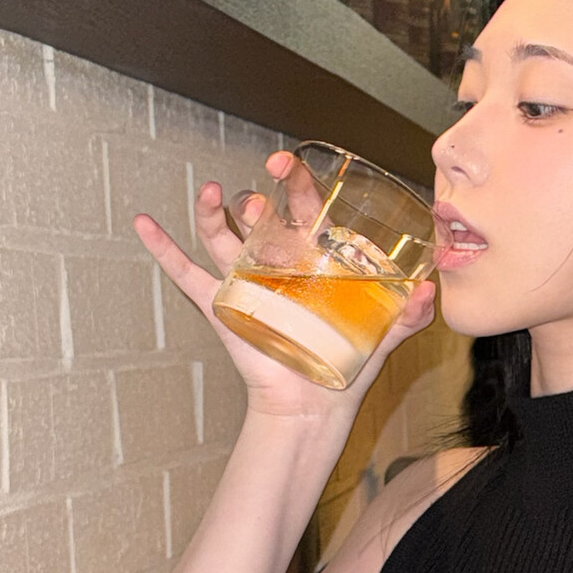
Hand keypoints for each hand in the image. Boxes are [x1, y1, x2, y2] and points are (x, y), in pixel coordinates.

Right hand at [133, 150, 436, 421]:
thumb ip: (407, 314)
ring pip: (222, 236)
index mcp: (313, 260)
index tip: (290, 166)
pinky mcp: (221, 306)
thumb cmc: (346, 365)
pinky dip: (162, 249)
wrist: (314, 406)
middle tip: (267, 176)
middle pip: (261, 217)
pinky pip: (185, 275)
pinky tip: (144, 223)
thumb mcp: (383, 335)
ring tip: (214, 193)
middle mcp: (276, 263)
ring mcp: (245, 281)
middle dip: (261, 193)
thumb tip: (429, 290)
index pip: (304, 209)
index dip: (298, 184)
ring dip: (213, 212)